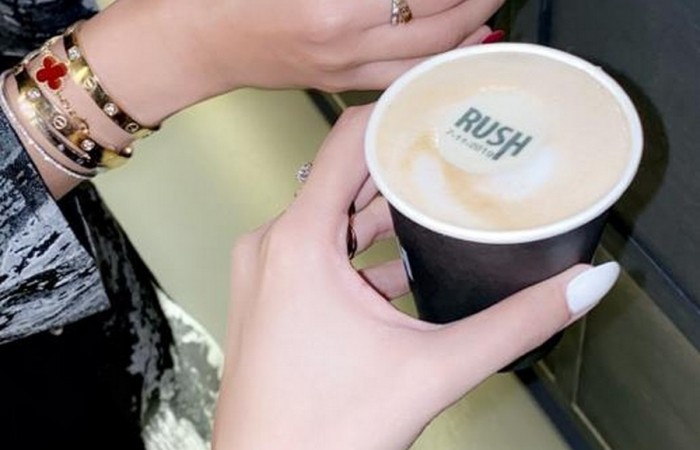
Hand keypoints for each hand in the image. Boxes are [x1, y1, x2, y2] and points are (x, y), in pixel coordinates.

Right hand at [79, 0, 502, 124]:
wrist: (195, 41)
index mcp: (335, 7)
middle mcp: (347, 44)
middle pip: (439, 26)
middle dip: (480, 2)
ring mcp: (345, 72)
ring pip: (426, 60)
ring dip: (466, 36)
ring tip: (490, 13)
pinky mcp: (340, 85)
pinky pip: (402, 79)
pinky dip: (434, 64)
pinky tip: (454, 49)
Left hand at [212, 105, 619, 449]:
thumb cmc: (325, 431)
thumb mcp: (433, 368)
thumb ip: (515, 323)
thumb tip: (579, 286)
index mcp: (299, 243)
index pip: (345, 141)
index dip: (394, 116)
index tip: (435, 109)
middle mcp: (271, 245)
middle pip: (341, 179)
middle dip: (398, 171)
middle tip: (451, 161)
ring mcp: (264, 270)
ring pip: (328, 218)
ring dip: (378, 216)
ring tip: (432, 212)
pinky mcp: (268, 294)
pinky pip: (314, 252)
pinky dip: (354, 253)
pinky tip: (396, 271)